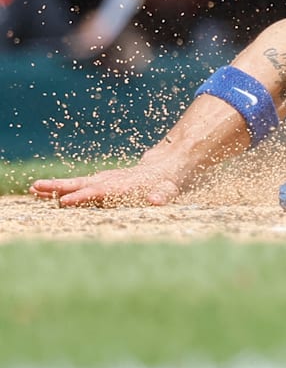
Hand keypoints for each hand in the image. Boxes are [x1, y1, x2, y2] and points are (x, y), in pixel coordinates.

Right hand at [30, 162, 188, 206]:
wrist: (166, 166)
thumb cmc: (168, 182)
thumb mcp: (170, 189)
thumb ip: (163, 194)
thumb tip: (156, 200)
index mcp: (122, 185)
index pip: (99, 191)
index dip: (84, 196)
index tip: (66, 201)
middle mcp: (110, 181)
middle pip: (82, 183)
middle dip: (60, 187)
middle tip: (37, 188)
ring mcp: (104, 180)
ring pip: (78, 183)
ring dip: (57, 187)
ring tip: (34, 188)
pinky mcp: (102, 183)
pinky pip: (81, 186)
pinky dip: (65, 189)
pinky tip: (48, 193)